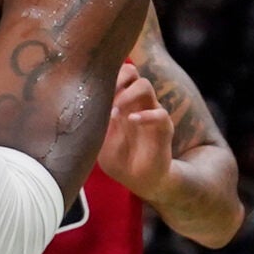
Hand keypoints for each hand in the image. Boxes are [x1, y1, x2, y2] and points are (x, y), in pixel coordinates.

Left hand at [96, 60, 177, 199]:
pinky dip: (146, 115)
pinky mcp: (164, 127)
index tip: (93, 88)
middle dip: (118, 76)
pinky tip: (133, 121)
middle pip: (131, 72)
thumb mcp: (100, 144)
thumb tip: (89, 107)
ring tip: (115, 110)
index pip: (115, 75)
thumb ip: (97, 126)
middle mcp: (136, 102)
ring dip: (128, 93)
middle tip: (107, 92)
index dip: (105, 77)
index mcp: (120, 102)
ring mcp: (150, 112)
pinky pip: (160, 113)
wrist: (141, 181)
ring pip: (145, 85)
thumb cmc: (118, 159)